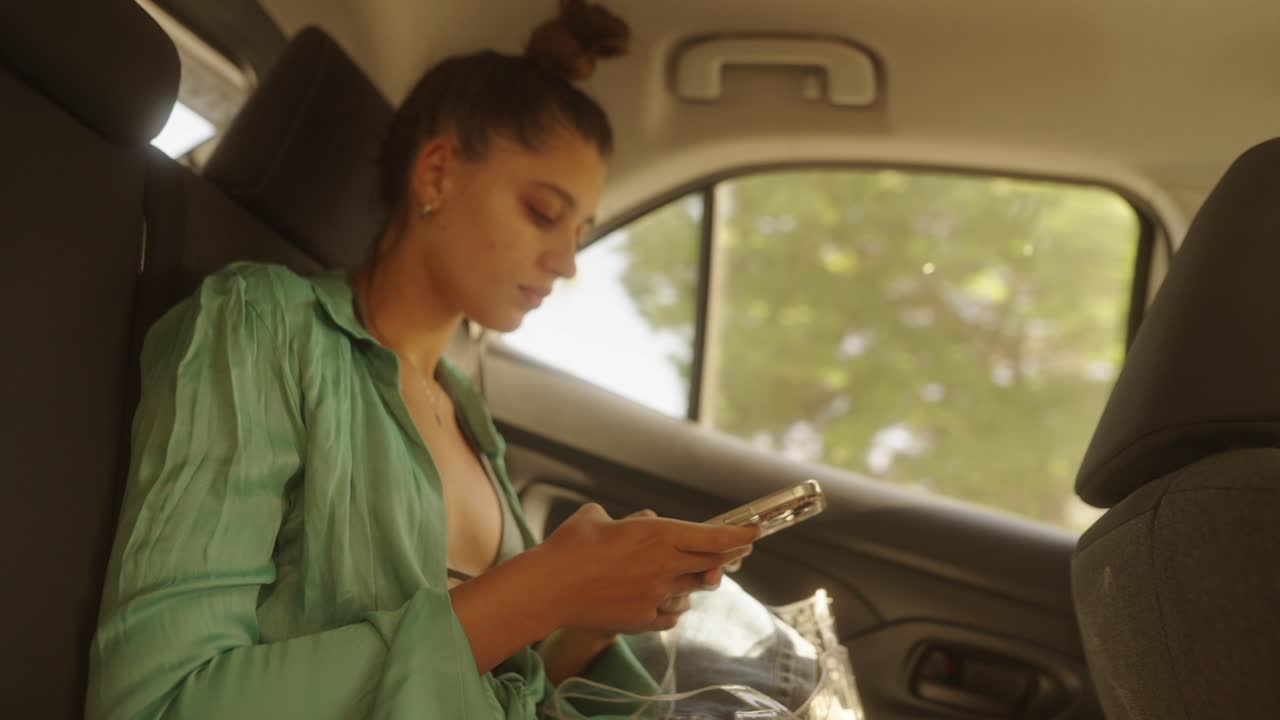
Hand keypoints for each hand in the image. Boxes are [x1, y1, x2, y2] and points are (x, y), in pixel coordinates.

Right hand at [528, 503, 757, 633]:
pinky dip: (673, 606)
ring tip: (697, 574)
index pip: (713, 538)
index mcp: (658, 536)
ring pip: (692, 589)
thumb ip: (629, 520)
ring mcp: (656, 595)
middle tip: (737, 552)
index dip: (739, 536)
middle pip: (712, 564)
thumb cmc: (570, 547)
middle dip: (728, 557)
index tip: (755, 533)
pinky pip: (671, 613)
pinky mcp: (643, 619)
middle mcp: (664, 566)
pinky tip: (666, 601)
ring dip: (697, 581)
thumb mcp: (598, 518)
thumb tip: (645, 520)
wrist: (549, 588)